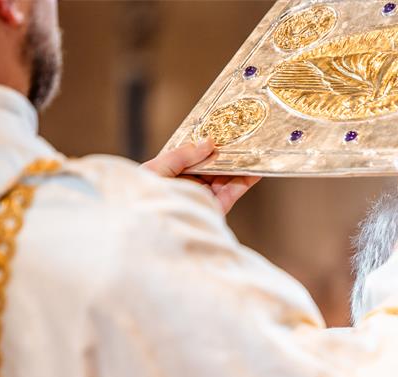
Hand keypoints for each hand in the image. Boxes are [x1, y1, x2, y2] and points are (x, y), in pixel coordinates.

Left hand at [142, 139, 259, 214]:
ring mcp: (204, 197)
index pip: (194, 155)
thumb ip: (182, 155)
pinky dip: (244, 181)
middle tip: (243, 135)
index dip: (208, 143)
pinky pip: (232, 192)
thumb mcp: (157, 168)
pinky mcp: (215, 209)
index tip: (223, 129)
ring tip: (254, 149)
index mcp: (173, 173)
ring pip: (226, 177)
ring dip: (240, 164)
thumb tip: (209, 143)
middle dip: (227, 151)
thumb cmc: (142, 198)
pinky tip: (255, 169)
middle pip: (213, 164)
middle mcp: (191, 184)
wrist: (144, 227)